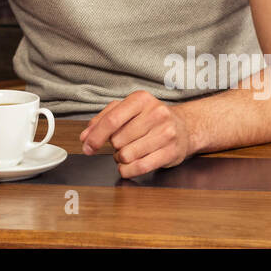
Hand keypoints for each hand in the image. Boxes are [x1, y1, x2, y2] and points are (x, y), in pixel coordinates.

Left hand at [78, 91, 192, 178]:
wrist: (184, 127)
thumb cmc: (150, 118)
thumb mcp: (127, 110)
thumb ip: (103, 120)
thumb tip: (86, 137)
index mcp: (141, 99)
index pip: (112, 120)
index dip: (96, 136)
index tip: (87, 146)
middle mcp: (155, 114)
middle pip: (118, 140)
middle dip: (113, 147)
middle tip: (121, 144)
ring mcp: (166, 133)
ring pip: (127, 155)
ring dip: (121, 159)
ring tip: (128, 152)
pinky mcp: (171, 152)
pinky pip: (141, 167)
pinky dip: (128, 170)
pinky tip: (128, 166)